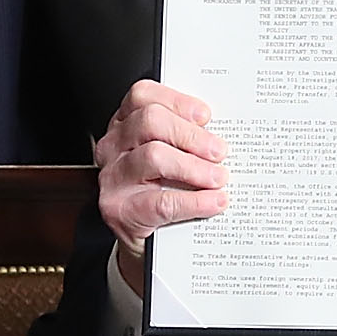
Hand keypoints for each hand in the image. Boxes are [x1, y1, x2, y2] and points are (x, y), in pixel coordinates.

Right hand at [98, 82, 228, 295]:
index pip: (143, 96)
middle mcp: (113, 146)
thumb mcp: (170, 155)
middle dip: (191, 135)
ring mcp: (113, 178)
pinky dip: (194, 201)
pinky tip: (214, 202)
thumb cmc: (161, 189)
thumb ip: (187, 138)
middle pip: (150, 121)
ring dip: (195, 167)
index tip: (206, 116)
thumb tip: (223, 132)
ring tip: (219, 178)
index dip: (176, 101)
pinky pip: (161, 201)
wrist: (146, 240)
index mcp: (125, 124)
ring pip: (154, 157)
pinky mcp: (119, 209)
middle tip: (219, 151)